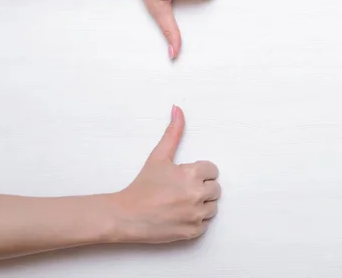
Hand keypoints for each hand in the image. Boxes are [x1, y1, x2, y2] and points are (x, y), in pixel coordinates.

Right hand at [110, 105, 220, 242]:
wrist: (126, 216)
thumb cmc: (142, 186)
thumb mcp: (158, 156)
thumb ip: (173, 132)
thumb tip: (178, 109)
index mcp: (193, 174)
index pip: (212, 170)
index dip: (199, 172)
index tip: (184, 177)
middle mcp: (198, 195)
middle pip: (215, 189)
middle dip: (201, 188)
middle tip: (180, 190)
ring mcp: (196, 215)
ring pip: (212, 207)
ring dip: (200, 205)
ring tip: (179, 203)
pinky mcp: (192, 232)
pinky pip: (204, 225)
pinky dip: (193, 221)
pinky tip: (178, 216)